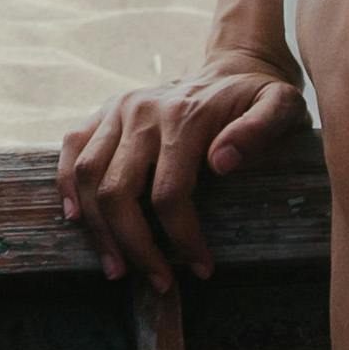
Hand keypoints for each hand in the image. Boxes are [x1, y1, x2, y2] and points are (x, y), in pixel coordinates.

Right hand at [54, 58, 304, 282]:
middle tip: (156, 282)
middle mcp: (142, 111)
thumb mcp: (281, 106)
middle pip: (118, 191)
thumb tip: (220, 163)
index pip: (169, 193)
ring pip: (87, 175)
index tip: (200, 269)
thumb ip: (260, 130)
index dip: (182, 239)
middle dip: (135, 246)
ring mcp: (118, 109)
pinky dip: (66, 184)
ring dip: (98, 229)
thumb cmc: (260, 98)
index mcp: (185, 116)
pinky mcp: (104, 111)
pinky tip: (78, 219)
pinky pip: (72, 147)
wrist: (235, 67)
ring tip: (116, 268)